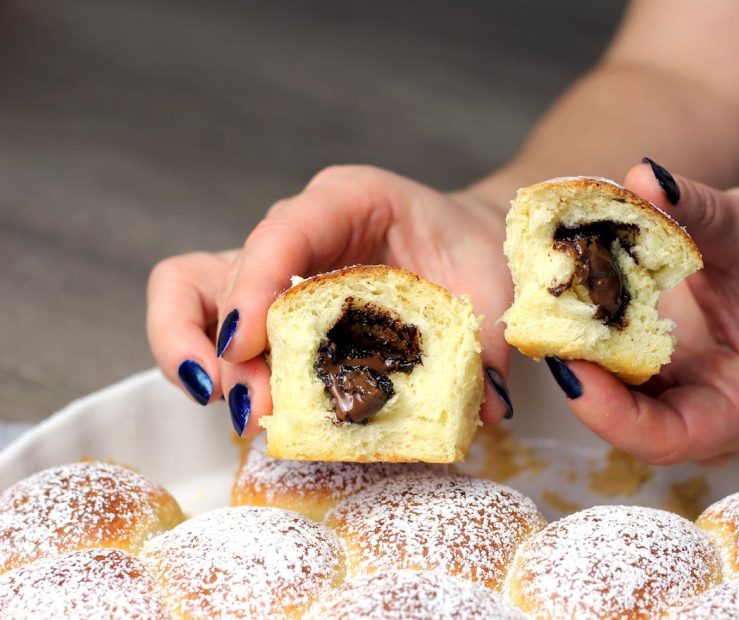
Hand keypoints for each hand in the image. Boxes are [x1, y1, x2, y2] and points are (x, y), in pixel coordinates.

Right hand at [147, 165, 514, 435]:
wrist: (468, 244)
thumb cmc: (473, 250)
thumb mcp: (492, 282)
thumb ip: (489, 341)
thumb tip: (487, 404)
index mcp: (351, 200)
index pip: (283, 230)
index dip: (254, 286)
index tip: (246, 345)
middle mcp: (301, 226)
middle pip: (228, 274)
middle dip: (231, 349)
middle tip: (258, 408)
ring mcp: (276, 263)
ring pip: (191, 290)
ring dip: (194, 352)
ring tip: (235, 410)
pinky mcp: (270, 301)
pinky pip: (208, 319)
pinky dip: (207, 360)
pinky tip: (236, 400)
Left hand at [546, 161, 738, 463]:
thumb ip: (699, 207)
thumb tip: (645, 177)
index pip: (671, 437)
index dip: (610, 413)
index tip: (567, 367)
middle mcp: (713, 421)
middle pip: (632, 430)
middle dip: (582, 387)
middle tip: (537, 333)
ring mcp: (681, 408)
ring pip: (614, 408)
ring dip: (575, 367)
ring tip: (539, 318)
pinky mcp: (656, 387)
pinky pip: (611, 381)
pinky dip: (584, 350)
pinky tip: (558, 312)